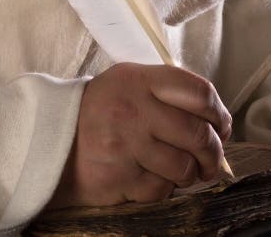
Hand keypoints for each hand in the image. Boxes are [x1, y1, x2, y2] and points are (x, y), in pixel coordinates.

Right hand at [48, 62, 231, 207]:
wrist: (49, 138)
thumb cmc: (100, 110)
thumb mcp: (129, 82)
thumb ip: (168, 91)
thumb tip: (215, 120)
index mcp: (139, 80)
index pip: (199, 93)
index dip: (220, 113)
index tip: (221, 126)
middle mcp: (133, 110)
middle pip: (198, 134)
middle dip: (213, 152)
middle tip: (212, 159)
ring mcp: (124, 145)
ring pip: (184, 167)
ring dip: (191, 174)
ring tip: (184, 170)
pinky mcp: (117, 178)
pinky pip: (161, 190)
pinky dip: (164, 189)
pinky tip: (153, 178)